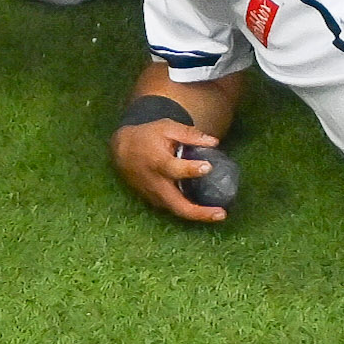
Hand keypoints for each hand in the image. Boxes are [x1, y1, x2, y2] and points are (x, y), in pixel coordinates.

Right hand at [111, 115, 227, 223]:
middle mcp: (155, 183)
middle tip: (222, 213)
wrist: (122, 150)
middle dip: (200, 212)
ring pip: (177, 211)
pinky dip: (190, 212)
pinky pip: (173, 209)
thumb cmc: (147, 136)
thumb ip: (190, 134)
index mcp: (157, 162)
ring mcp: (154, 196)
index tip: (208, 167)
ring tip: (219, 215)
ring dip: (198, 216)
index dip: (191, 169)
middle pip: (177, 204)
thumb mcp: (166, 128)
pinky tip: (206, 209)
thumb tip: (214, 142)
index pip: (174, 169)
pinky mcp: (154, 201)